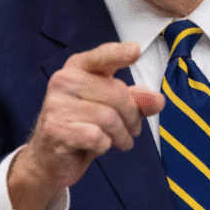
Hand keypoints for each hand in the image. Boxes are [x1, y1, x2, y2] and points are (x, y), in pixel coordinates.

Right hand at [7, 42, 163, 209]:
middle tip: (133, 129)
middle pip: (116, 94)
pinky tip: (99, 146)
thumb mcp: (113, 108)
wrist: (51, 158)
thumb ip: (136, 100)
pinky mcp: (56, 130)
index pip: (101, 57)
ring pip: (109, 118)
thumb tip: (158, 100)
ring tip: (121, 140)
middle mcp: (64, 81)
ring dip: (122, 135)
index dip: (119, 53)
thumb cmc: (84, 125)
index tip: (136, 50)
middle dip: (132, 116)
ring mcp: (56, 105)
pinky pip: (97, 137)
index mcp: (78, 68)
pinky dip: (105, 145)